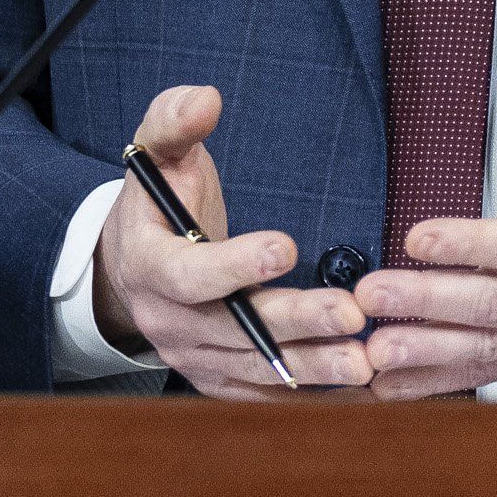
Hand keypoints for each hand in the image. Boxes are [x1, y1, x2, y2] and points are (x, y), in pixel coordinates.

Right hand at [88, 84, 374, 398]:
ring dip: (312, 367)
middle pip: (235, 330)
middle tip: (351, 316)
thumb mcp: (155, 154)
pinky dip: (309, 398)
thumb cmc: (157, 206)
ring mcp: (192, 358)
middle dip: (295, 323)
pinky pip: (263, 397)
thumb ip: (175, 121)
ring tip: (365, 361)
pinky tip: (357, 391)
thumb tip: (206, 99)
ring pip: (255, 369)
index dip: (235, 264)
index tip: (286, 246)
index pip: (190, 274)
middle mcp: (168, 323)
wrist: (130, 269)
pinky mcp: (217, 379)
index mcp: (150, 267)